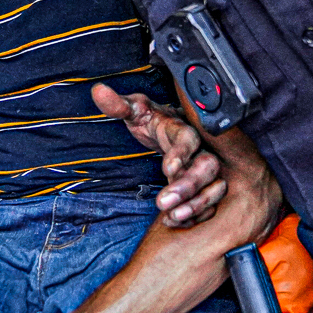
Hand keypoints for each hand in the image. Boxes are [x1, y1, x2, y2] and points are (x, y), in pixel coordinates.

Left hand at [91, 83, 224, 225]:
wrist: (166, 130)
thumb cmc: (152, 120)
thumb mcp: (134, 110)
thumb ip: (118, 104)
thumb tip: (99, 91)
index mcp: (181, 129)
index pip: (188, 139)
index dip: (181, 153)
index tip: (168, 167)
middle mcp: (199, 149)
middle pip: (206, 166)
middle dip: (188, 186)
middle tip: (164, 201)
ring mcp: (205, 169)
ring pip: (214, 186)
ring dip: (195, 204)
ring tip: (173, 216)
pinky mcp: (206, 186)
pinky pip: (210, 203)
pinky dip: (197, 215)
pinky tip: (176, 221)